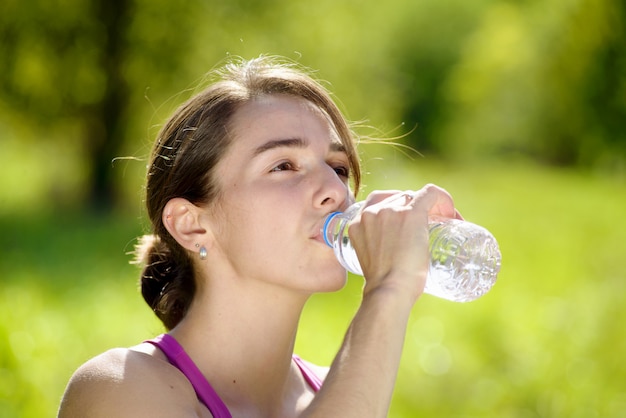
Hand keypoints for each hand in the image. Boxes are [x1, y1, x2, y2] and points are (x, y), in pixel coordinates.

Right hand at [348, 184, 459, 302]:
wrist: (388, 292)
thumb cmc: (384, 287)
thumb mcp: (371, 261)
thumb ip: (377, 252)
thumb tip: (395, 258)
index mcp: (357, 222)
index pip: (379, 204)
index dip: (397, 209)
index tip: (411, 226)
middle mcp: (372, 212)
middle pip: (399, 199)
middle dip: (416, 209)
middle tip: (432, 228)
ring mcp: (391, 211)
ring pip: (415, 197)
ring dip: (431, 207)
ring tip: (445, 225)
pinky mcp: (410, 214)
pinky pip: (429, 193)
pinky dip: (442, 199)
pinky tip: (451, 212)